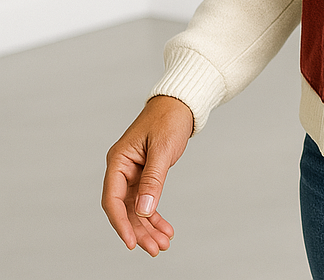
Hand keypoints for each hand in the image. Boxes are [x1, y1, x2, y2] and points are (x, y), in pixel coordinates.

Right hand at [101, 95, 193, 254]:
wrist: (181, 103)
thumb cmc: (169, 119)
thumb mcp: (163, 149)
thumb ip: (153, 179)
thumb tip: (143, 210)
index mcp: (118, 161)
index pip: (113, 199)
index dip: (121, 223)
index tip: (132, 242)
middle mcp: (122, 169)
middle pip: (125, 209)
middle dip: (139, 231)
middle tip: (155, 249)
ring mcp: (132, 173)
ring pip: (136, 208)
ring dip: (148, 227)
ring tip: (162, 244)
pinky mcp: (145, 174)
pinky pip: (146, 200)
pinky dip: (155, 215)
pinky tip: (164, 228)